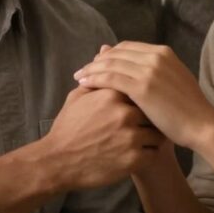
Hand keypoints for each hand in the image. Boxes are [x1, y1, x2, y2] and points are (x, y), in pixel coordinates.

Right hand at [39, 86, 163, 191]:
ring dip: (151, 136)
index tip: (139, 105)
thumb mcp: (77, 97)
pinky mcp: (134, 159)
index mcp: (113, 95)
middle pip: (151, 111)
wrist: (57, 161)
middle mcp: (125, 114)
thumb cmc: (67, 128)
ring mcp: (131, 137)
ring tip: (141, 140)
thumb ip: (97, 75)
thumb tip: (105, 50)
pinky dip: (148, 154)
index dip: (141, 98)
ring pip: (157, 133)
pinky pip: (153, 153)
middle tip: (145, 124)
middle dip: (150, 117)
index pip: (140, 89)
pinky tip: (137, 154)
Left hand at [74, 42, 213, 149]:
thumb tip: (134, 66)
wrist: (202, 125)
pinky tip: (84, 84)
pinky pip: (110, 78)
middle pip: (116, 53)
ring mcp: (149, 70)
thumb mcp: (172, 82)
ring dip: (91, 68)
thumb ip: (153, 71)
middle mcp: (155, 56)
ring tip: (79, 76)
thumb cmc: (188, 110)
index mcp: (163, 53)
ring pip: (110, 64)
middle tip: (83, 70)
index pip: (127, 47)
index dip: (109, 55)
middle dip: (97, 61)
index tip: (96, 64)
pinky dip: (94, 79)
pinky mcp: (142, 87)